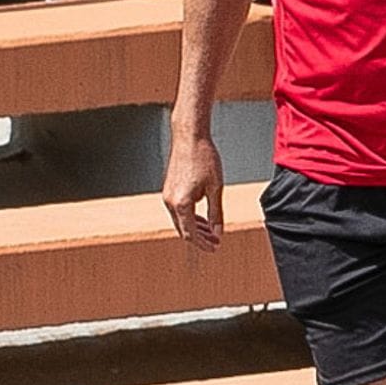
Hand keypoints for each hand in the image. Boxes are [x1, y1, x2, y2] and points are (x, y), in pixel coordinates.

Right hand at [162, 134, 223, 251]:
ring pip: (180, 220)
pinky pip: (178, 210)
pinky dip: (190, 217)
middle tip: (215, 243)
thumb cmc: (204, 157)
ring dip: (195, 228)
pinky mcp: (169, 188)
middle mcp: (170, 201)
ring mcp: (168, 195)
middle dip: (200, 238)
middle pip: (183, 229)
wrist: (189, 137)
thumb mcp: (216, 188)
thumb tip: (218, 232)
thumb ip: (216, 213)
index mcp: (181, 203)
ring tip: (211, 233)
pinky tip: (202, 219)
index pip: (190, 234)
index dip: (203, 244)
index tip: (215, 248)